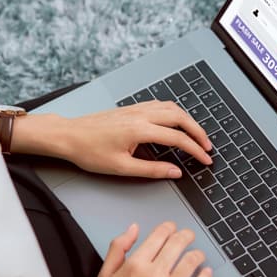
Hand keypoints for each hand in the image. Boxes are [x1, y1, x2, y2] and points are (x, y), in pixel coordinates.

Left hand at [16, 100, 212, 177]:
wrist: (69, 135)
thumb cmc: (89, 151)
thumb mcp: (122, 168)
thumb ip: (152, 170)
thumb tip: (174, 172)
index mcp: (140, 130)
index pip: (177, 138)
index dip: (195, 149)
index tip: (205, 158)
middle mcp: (141, 115)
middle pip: (180, 117)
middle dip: (198, 132)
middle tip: (207, 146)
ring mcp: (136, 109)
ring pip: (171, 107)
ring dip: (187, 120)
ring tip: (196, 134)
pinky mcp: (131, 108)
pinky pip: (159, 105)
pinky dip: (174, 112)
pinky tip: (175, 121)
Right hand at [91, 222, 212, 276]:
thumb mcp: (105, 276)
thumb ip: (118, 248)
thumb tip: (132, 229)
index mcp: (136, 265)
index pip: (159, 235)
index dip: (169, 227)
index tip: (171, 228)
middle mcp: (154, 275)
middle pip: (178, 243)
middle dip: (185, 235)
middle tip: (188, 236)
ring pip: (191, 262)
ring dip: (197, 253)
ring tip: (198, 254)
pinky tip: (206, 273)